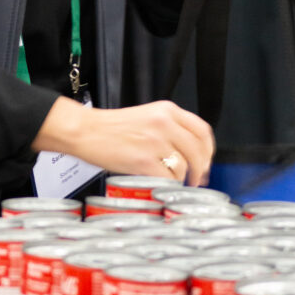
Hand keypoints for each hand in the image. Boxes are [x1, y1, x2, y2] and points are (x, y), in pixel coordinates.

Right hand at [32, 97, 214, 186]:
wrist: (85, 131)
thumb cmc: (110, 127)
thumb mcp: (146, 116)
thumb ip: (169, 128)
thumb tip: (190, 152)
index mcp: (166, 110)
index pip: (202, 130)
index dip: (209, 150)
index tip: (206, 161)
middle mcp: (164, 123)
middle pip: (198, 151)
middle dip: (201, 170)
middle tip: (196, 179)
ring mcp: (155, 142)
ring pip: (185, 167)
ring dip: (182, 179)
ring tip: (172, 181)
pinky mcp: (144, 160)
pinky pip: (168, 178)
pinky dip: (166, 184)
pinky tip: (158, 182)